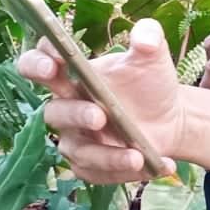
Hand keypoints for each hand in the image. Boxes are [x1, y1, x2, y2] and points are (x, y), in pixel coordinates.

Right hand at [16, 19, 183, 183]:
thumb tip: (146, 36)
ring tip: (136, 154)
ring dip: (106, 155)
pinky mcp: (92, 166)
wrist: (171, 118)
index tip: (53, 60)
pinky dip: (124, 171)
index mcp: (72, 75)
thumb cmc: (150, 83)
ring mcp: (78, 140)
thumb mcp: (152, 57)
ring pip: (78, 151)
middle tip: (99, 116)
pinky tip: (152, 165)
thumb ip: (149, 38)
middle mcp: (68, 108)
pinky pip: (98, 173)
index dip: (37, 62)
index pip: (39, 65)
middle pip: (53, 112)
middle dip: (74, 114)